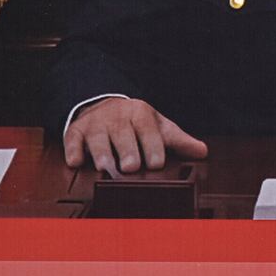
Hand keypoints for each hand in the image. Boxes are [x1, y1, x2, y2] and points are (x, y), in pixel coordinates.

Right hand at [62, 95, 203, 175]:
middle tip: (131, 167)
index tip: (156, 163)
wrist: (104, 107)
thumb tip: (202, 152)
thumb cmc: (136, 124)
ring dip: (101, 152)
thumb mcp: (159, 127)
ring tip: (105, 168)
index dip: (152, 146)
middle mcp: (117, 117)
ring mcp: (95, 123)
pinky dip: (73, 150)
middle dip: (127, 150)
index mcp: (141, 114)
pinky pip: (72, 139)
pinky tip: (75, 162)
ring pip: (97, 138)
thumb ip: (178, 140)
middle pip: (122, 133)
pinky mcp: (76, 131)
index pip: (148, 129)